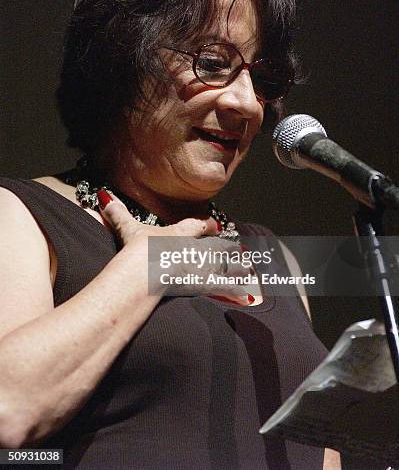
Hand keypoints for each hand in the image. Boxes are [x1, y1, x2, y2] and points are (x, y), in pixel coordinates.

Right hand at [98, 189, 252, 305]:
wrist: (144, 273)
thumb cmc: (138, 250)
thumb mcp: (127, 229)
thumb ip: (117, 212)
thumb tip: (104, 196)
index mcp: (180, 232)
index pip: (198, 226)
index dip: (207, 226)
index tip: (214, 225)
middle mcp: (196, 247)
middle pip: (216, 246)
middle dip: (226, 248)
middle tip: (238, 249)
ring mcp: (201, 266)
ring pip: (224, 265)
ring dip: (236, 266)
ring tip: (248, 268)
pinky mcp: (202, 285)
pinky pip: (223, 288)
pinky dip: (236, 291)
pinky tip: (248, 294)